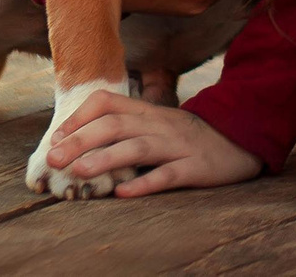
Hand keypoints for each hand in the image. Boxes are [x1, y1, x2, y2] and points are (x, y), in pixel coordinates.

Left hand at [43, 90, 263, 195]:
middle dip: (81, 140)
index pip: (108, 102)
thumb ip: (126, 126)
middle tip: (54, 159)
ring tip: (80, 172)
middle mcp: (159, 124)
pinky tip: (124, 192)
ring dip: (106, 158)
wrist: (241, 138)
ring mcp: (178, 145)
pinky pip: (168, 174)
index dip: (79, 117)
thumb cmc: (188, 136)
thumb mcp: (157, 123)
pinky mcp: (195, 167)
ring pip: (138, 147)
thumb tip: (78, 141)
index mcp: (148, 112)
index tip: (56, 138)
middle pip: (116, 124)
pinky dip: (145, 183)